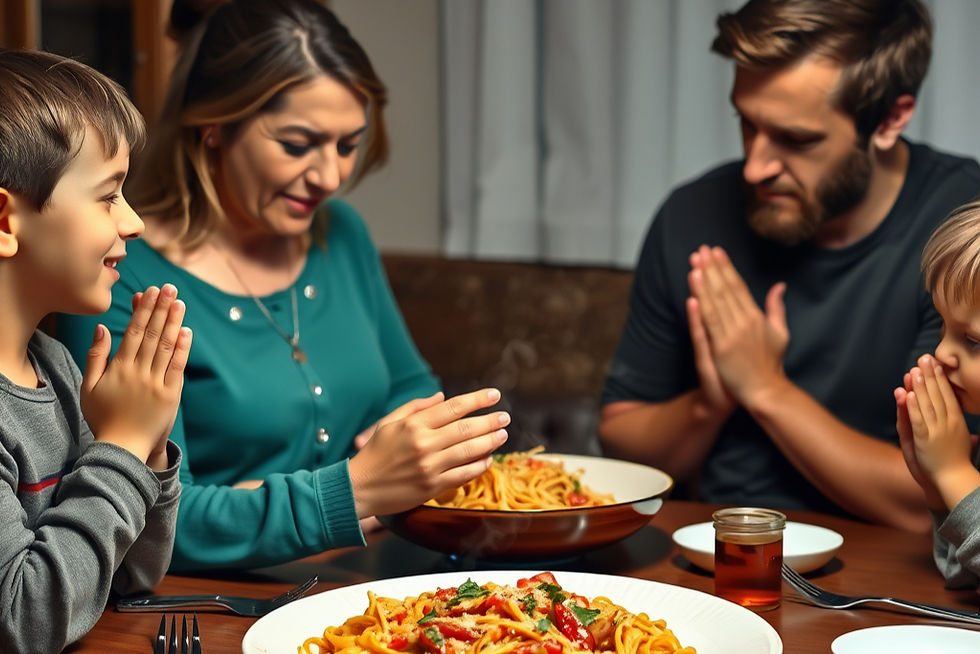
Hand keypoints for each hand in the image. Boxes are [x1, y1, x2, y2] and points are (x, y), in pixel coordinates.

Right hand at [80, 284, 191, 469]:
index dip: (143, 309)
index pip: (133, 331)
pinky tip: (186, 331)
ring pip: (165, 346)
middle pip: (151, 334)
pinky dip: (182, 348)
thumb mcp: (89, 387)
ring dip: (173, 322)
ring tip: (178, 302)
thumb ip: (95, 356)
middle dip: (160, 308)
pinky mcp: (170, 394)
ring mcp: (156, 383)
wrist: (123, 448)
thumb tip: (101, 328)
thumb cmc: (103, 417)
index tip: (150, 291)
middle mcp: (138, 372)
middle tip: (169, 287)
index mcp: (118, 368)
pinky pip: (177, 367)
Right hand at [348, 388, 508, 517]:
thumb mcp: (389, 422)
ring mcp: (429, 466)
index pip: (454, 407)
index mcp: (413, 424)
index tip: (495, 394)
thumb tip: (443, 396)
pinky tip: (488, 459)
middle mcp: (423, 443)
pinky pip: (463, 475)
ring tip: (502, 435)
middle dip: (490, 420)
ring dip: (490, 441)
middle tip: (505, 417)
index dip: (478, 399)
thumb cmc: (374, 453)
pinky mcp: (432, 487)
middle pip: (467, 428)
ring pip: (469, 451)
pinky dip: (479, 466)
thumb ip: (416, 407)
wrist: (359, 488)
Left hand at [687, 245, 788, 408]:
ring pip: (715, 302)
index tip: (717, 252)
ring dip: (704, 281)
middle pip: (725, 290)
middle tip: (702, 249)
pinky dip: (700, 306)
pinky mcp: (721, 348)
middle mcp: (744, 322)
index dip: (726, 268)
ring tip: (695, 262)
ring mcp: (732, 335)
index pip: (738, 286)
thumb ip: (777, 308)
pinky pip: (708, 323)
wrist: (764, 391)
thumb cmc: (770, 364)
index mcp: (757, 317)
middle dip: (713, 268)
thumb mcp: (780, 333)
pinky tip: (693, 292)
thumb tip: (780, 286)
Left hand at [902, 355, 977, 506]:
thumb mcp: (958, 436)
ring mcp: (936, 430)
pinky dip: (913, 406)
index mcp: (957, 420)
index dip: (940, 378)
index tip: (935, 363)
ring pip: (927, 404)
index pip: (948, 395)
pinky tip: (909, 393)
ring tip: (914, 370)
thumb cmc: (955, 459)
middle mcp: (948, 422)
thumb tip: (955, 408)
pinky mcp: (924, 439)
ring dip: (920, 386)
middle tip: (924, 358)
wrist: (953, 479)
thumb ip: (953, 420)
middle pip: (937, 395)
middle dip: (930, 375)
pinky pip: (918, 419)